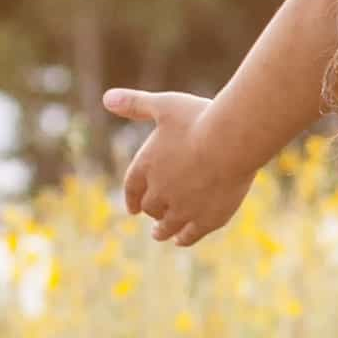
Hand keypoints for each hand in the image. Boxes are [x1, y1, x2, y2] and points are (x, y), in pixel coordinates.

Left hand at [101, 89, 256, 244]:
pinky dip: (183, 238)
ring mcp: (182, 208)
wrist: (231, 141)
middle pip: (151, 206)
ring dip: (163, 231)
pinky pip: (190, 235)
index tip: (132, 209)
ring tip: (161, 235)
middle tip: (154, 216)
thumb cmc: (200, 119)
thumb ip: (135, 104)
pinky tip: (181, 240)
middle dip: (152, 211)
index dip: (132, 198)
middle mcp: (159, 191)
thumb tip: (107, 98)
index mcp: (146, 165)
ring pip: (167, 226)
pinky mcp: (206, 219)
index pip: (132, 187)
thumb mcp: (164, 105)